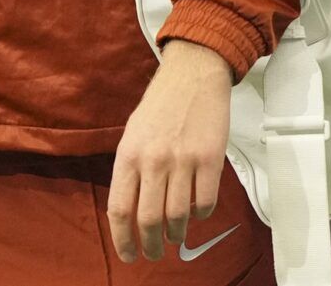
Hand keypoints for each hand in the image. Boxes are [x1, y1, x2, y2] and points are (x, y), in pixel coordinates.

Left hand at [106, 38, 232, 262]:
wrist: (192, 75)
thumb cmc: (160, 106)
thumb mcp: (132, 135)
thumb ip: (131, 171)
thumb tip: (131, 213)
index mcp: (128, 154)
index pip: (120, 209)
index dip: (122, 240)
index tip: (128, 255)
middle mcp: (153, 160)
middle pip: (149, 220)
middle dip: (151, 245)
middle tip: (154, 252)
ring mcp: (183, 160)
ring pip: (178, 217)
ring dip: (176, 234)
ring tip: (175, 235)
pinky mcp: (211, 159)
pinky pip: (205, 203)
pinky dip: (200, 215)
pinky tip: (196, 211)